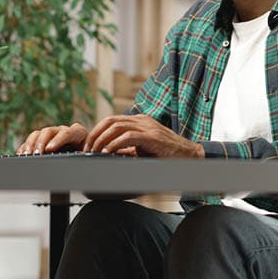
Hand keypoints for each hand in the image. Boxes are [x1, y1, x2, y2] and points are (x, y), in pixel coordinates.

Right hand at [16, 122, 87, 154]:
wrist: (82, 156)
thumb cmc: (86, 155)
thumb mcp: (87, 155)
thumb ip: (83, 155)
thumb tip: (79, 157)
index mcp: (77, 133)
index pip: (67, 133)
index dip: (57, 140)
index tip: (49, 149)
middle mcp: (63, 131)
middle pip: (49, 131)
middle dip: (41, 143)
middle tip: (37, 154)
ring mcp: (51, 135)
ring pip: (38, 134)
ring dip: (31, 144)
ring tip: (27, 155)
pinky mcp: (41, 141)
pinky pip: (30, 141)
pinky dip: (25, 147)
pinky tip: (22, 155)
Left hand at [84, 114, 203, 158]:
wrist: (191, 157)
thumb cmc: (167, 156)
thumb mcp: (143, 150)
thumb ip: (128, 149)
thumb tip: (107, 156)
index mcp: (139, 122)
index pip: (111, 120)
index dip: (96, 131)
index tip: (87, 146)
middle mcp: (142, 121)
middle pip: (110, 121)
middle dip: (94, 135)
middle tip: (86, 149)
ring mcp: (148, 127)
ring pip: (116, 126)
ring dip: (101, 139)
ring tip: (95, 152)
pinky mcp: (152, 137)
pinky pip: (128, 136)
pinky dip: (115, 144)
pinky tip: (109, 152)